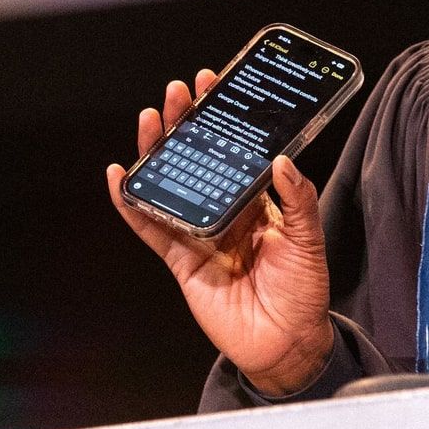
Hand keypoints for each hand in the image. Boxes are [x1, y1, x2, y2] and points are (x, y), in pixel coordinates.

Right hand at [107, 71, 334, 395]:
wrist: (288, 343)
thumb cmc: (305, 292)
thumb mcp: (310, 241)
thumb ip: (299, 201)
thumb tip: (282, 161)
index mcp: (257, 203)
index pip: (234, 152)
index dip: (222, 121)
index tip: (213, 85)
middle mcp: (225, 213)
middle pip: (198, 161)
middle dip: (186, 125)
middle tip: (178, 92)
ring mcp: (199, 235)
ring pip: (170, 185)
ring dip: (157, 152)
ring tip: (151, 118)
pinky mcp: (180, 261)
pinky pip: (150, 228)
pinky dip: (131, 204)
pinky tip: (118, 176)